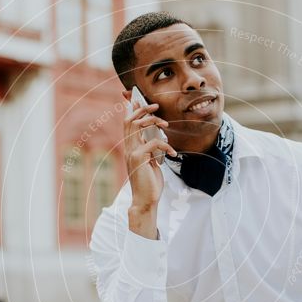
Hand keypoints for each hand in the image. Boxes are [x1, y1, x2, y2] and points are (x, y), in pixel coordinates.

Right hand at [123, 92, 176, 210]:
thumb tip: (157, 138)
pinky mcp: (139, 158)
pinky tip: (173, 155)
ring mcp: (132, 153)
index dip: (133, 110)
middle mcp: (128, 148)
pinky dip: (167, 146)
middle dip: (142, 109)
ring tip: (166, 125)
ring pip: (138, 126)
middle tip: (156, 107)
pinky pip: (154, 142)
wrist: (146, 200)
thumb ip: (150, 150)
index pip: (127, 124)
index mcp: (130, 148)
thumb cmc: (150, 183)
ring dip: (154, 121)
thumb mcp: (151, 162)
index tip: (140, 100)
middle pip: (130, 120)